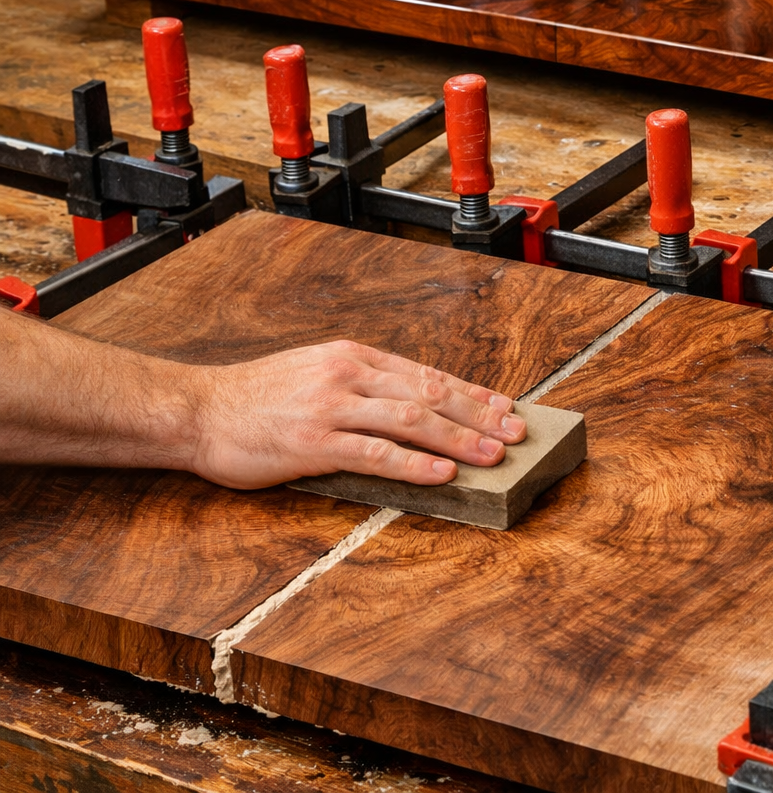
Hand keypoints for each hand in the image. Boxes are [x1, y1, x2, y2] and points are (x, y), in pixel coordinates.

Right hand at [188, 340, 525, 488]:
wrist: (196, 410)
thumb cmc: (255, 400)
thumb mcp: (315, 375)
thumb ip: (361, 387)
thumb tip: (413, 407)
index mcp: (353, 358)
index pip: (427, 373)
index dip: (472, 392)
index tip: (505, 407)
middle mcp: (349, 375)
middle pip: (431, 392)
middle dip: (480, 414)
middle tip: (516, 432)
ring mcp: (332, 407)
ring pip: (412, 419)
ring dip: (460, 438)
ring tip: (494, 454)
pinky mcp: (314, 441)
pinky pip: (375, 452)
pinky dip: (414, 463)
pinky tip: (443, 473)